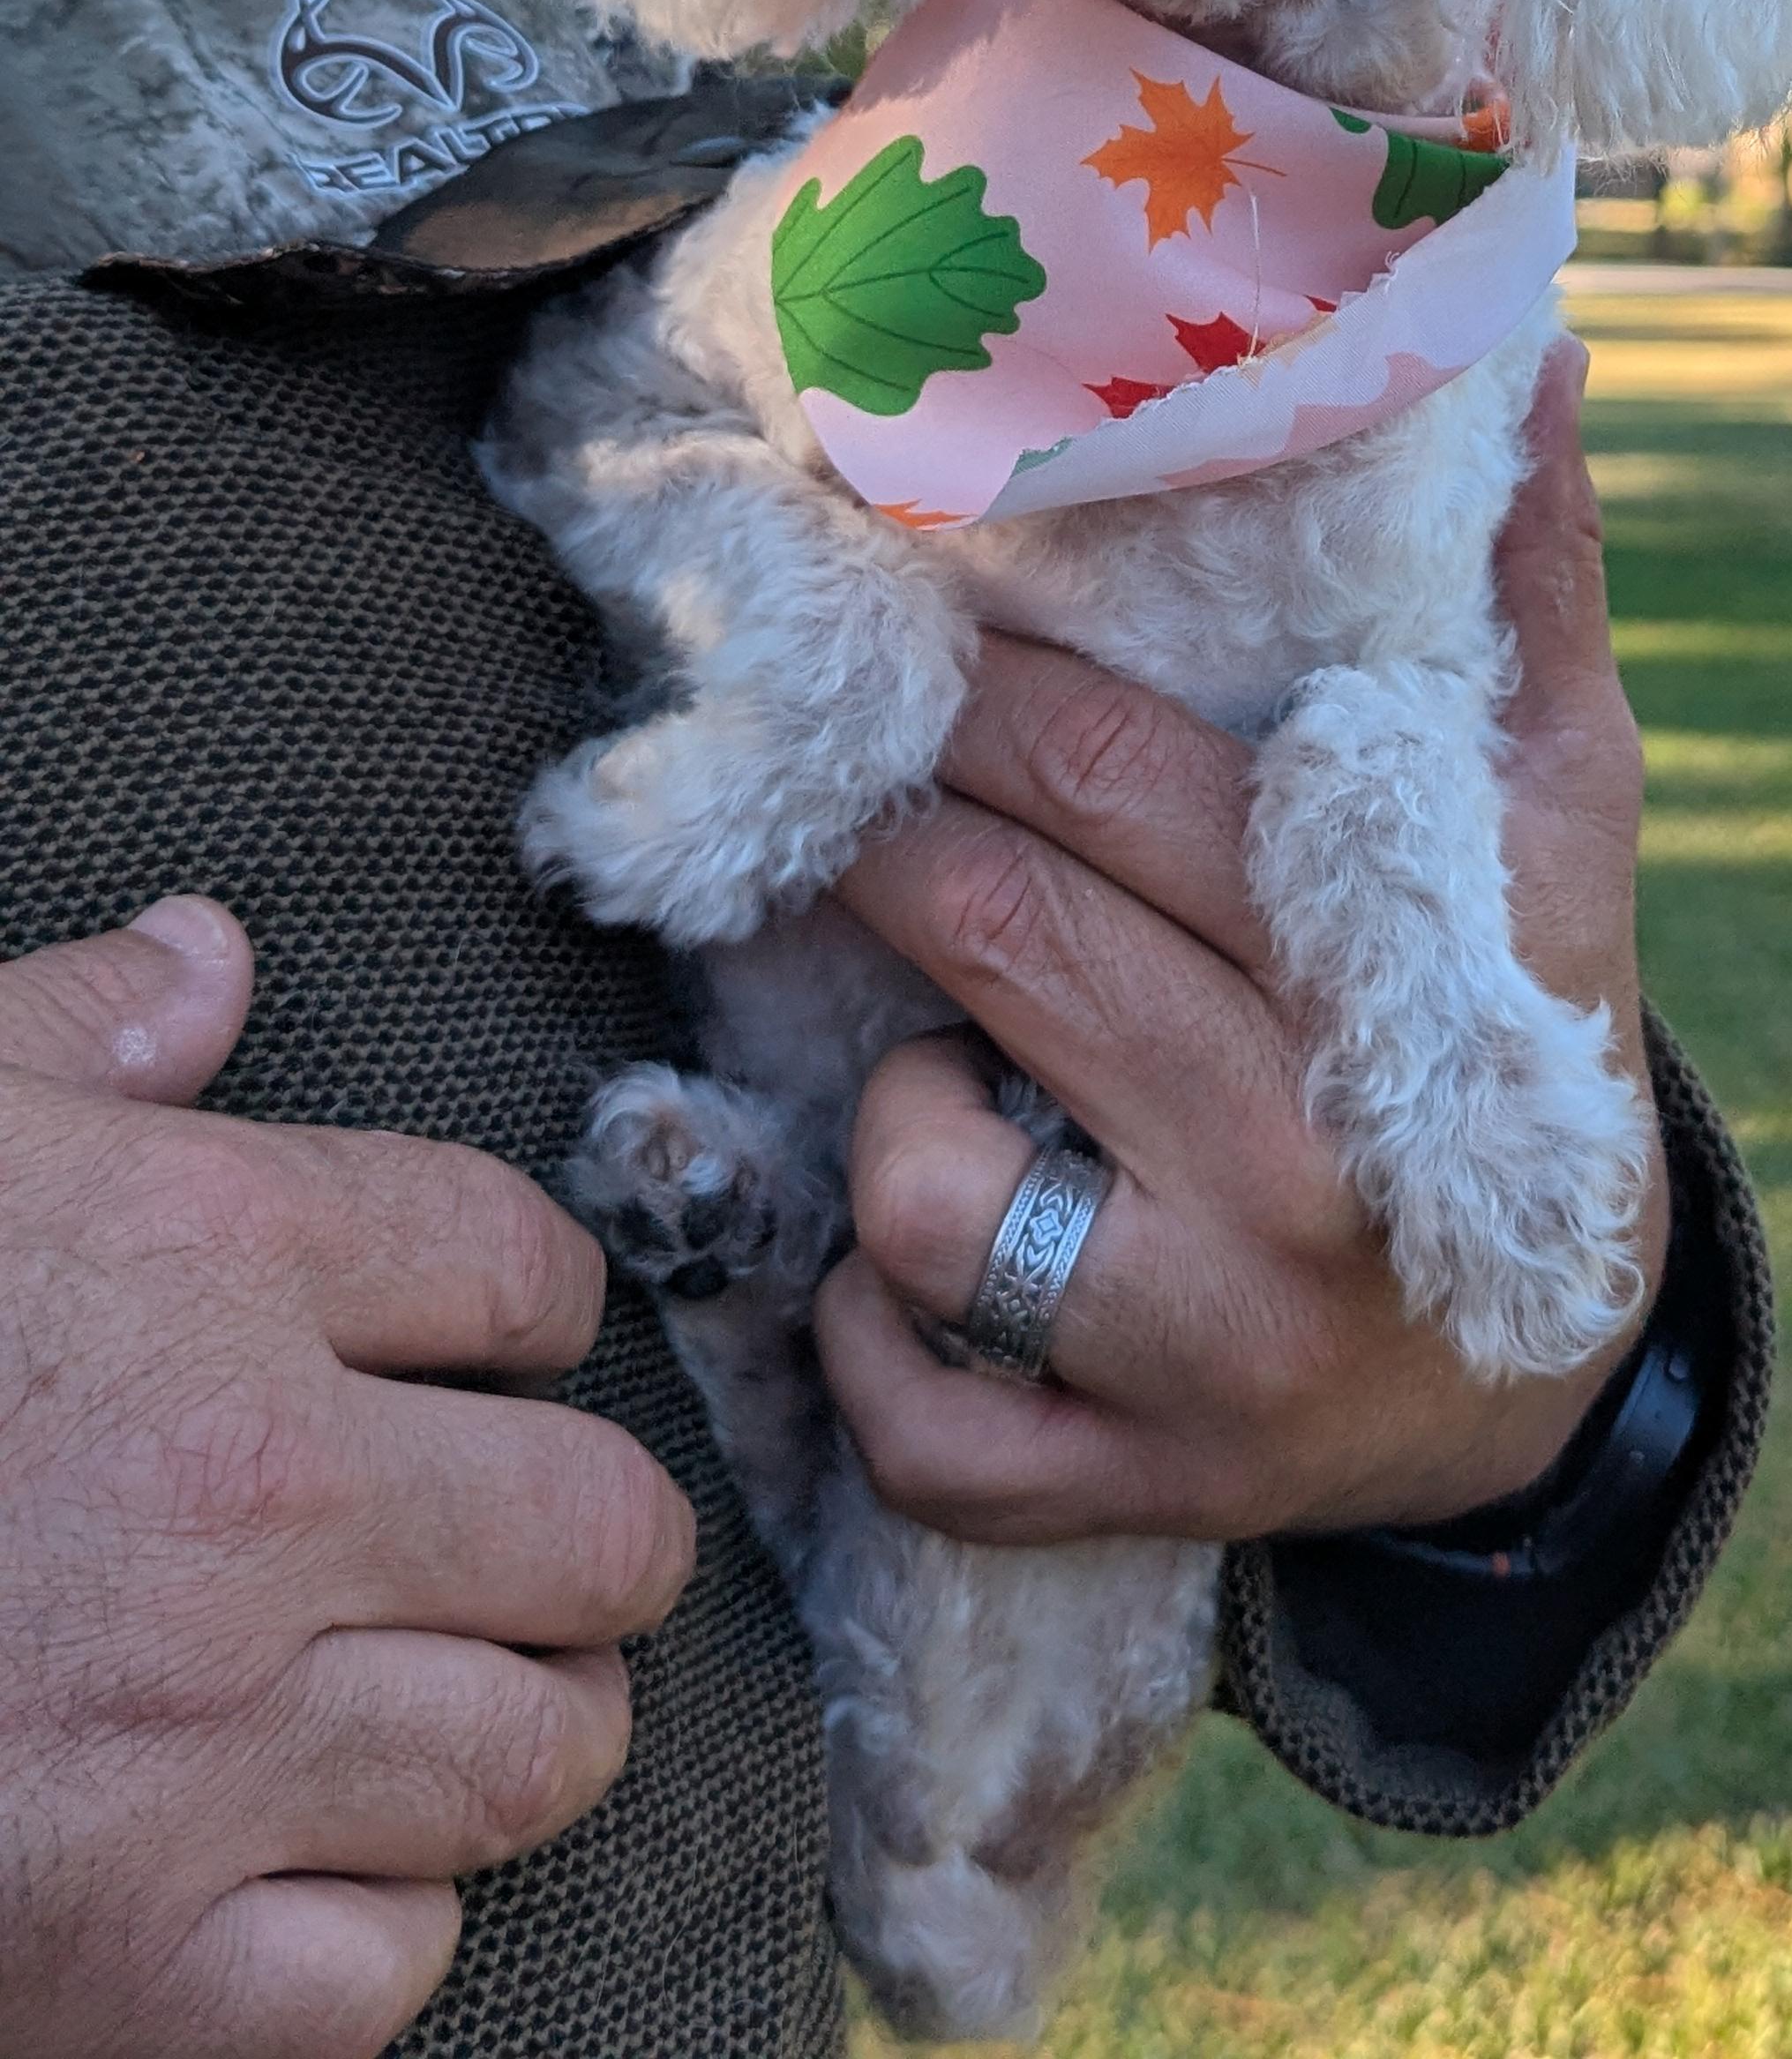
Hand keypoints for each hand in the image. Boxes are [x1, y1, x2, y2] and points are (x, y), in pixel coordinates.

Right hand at [0, 900, 696, 2058]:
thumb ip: (71, 1033)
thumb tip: (206, 954)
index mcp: (209, 1259)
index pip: (528, 1266)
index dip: (539, 1307)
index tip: (512, 1348)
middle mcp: (250, 1489)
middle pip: (600, 1526)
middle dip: (591, 1539)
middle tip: (538, 1548)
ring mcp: (199, 1742)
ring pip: (537, 1753)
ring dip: (522, 1729)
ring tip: (467, 1697)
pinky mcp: (128, 1964)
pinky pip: (387, 1971)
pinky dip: (372, 1936)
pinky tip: (302, 1869)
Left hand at [819, 336, 1660, 1543]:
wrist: (1555, 1378)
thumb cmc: (1530, 1039)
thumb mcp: (1568, 819)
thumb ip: (1535, 595)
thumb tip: (1533, 357)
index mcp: (1392, 983)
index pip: (1120, 786)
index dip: (978, 692)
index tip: (907, 630)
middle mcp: (1294, 1171)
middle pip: (996, 933)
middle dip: (893, 828)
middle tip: (853, 779)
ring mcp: (1201, 1351)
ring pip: (927, 1193)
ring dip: (895, 1101)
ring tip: (954, 1058)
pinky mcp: (1124, 1493)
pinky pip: (908, 1420)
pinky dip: (870, 1338)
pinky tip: (928, 1261)